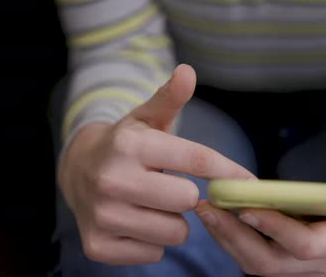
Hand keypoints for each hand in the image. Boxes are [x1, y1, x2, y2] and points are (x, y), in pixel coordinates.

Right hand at [58, 64, 255, 264]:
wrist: (76, 171)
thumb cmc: (125, 144)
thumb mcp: (146, 117)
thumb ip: (171, 97)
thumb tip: (188, 72)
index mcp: (130, 143)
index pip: (196, 160)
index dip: (228, 171)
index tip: (248, 182)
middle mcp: (112, 178)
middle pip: (188, 199)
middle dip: (187, 195)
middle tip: (171, 187)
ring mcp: (102, 215)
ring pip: (175, 232)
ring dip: (172, 221)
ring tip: (152, 204)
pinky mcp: (99, 245)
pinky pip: (155, 253)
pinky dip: (153, 242)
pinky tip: (136, 222)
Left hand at [195, 162, 325, 275]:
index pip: (305, 246)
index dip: (275, 229)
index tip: (246, 206)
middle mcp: (322, 260)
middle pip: (270, 263)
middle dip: (235, 237)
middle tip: (208, 208)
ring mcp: (304, 263)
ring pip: (258, 264)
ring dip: (228, 239)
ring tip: (206, 209)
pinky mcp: (291, 256)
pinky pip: (257, 256)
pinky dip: (234, 238)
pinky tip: (219, 215)